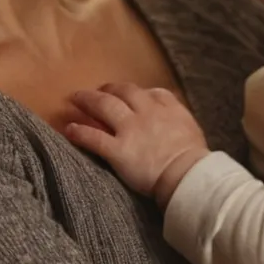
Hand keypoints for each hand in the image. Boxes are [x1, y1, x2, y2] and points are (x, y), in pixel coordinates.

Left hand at [64, 83, 209, 206]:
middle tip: (97, 90)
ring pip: (104, 106)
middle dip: (107, 89)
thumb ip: (178, 115)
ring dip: (87, 100)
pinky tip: (69, 129)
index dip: (133, 92)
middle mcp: (145, 112)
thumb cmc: (194, 156)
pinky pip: (94, 137)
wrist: (187, 174)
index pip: (148, 92)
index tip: (125, 93)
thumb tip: (172, 113)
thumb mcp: (191, 127)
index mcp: (166, 107)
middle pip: (122, 92)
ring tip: (75, 98)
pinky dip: (79, 132)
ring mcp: (130, 129)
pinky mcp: (118, 150)